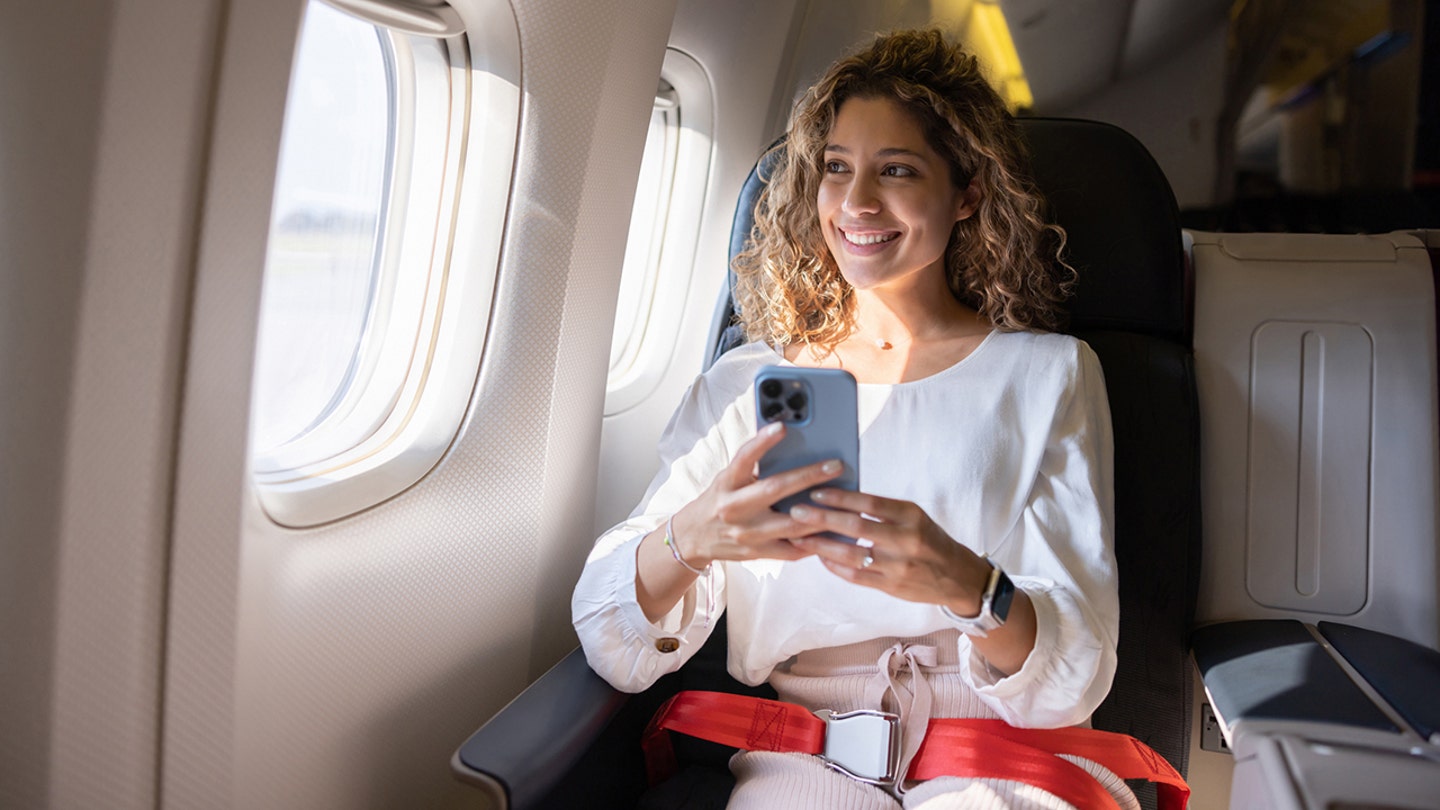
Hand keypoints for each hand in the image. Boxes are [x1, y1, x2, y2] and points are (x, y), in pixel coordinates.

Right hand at [669, 422, 848, 565]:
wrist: (694, 537)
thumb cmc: (719, 500)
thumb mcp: (728, 478)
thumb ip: (753, 466)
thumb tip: (791, 444)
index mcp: (727, 483)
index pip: (744, 458)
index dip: (762, 441)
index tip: (783, 426)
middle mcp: (735, 507)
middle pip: (775, 489)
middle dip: (809, 476)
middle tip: (836, 465)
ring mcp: (747, 533)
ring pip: (791, 524)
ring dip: (821, 512)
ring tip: (845, 500)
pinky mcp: (757, 553)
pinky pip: (793, 549)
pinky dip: (814, 540)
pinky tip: (833, 530)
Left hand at [787, 488, 991, 611]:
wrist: (958, 577)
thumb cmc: (930, 540)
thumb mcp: (914, 517)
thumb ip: (883, 510)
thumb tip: (841, 498)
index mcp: (911, 516)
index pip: (869, 502)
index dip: (840, 497)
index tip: (815, 491)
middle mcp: (905, 540)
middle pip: (855, 527)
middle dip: (821, 519)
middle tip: (795, 512)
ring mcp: (898, 566)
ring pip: (851, 554)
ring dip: (821, 545)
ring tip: (798, 537)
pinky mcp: (891, 587)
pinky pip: (856, 575)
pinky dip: (835, 565)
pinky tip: (820, 556)